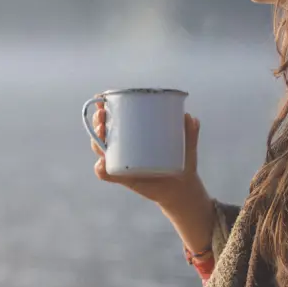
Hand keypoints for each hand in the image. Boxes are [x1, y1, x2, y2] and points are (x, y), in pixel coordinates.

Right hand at [88, 102, 216, 257]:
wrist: (182, 189)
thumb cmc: (183, 162)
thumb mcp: (188, 146)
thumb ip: (191, 133)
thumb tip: (190, 117)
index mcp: (135, 134)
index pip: (115, 118)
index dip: (104, 107)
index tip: (102, 97)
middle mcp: (124, 147)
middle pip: (103, 131)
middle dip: (98, 121)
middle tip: (102, 114)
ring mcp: (122, 162)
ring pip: (101, 149)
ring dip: (96, 141)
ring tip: (102, 134)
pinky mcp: (123, 179)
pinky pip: (106, 174)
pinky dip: (101, 169)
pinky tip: (102, 163)